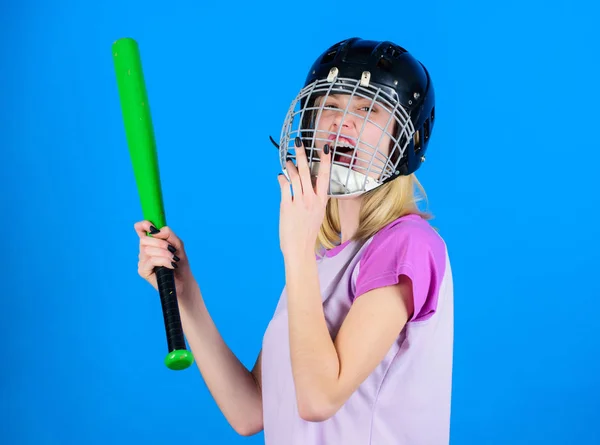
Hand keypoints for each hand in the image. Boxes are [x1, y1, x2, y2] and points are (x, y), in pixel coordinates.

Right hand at [134, 220, 195, 296]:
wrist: (184, 281)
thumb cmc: (179, 262)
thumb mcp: (177, 244)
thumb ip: (168, 234)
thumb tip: (155, 231)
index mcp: (151, 242)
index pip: (140, 229)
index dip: (143, 225)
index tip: (152, 227)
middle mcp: (144, 250)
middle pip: (145, 239)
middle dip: (161, 243)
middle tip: (172, 250)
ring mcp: (142, 261)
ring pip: (148, 250)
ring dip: (165, 254)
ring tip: (174, 259)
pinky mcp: (142, 271)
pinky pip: (151, 260)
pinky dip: (164, 261)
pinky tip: (171, 265)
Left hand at [277, 138, 331, 259]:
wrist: (300, 248)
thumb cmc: (308, 233)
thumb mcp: (317, 214)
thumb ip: (314, 200)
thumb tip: (307, 188)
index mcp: (321, 201)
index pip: (325, 176)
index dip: (325, 161)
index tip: (325, 147)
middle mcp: (311, 199)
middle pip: (307, 172)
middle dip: (303, 155)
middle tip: (299, 142)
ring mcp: (299, 202)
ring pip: (295, 177)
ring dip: (290, 166)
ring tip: (288, 160)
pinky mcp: (287, 206)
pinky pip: (284, 187)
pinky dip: (282, 179)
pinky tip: (281, 176)